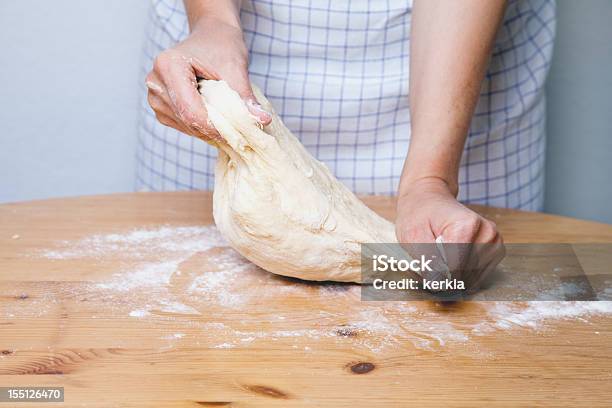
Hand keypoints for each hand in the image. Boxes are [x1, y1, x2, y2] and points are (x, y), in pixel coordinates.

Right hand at [145, 16, 270, 140]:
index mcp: (169, 66)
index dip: (215, 127)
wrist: (211, 35)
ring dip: (209, 129)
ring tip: (228, 119)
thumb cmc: (221, 45)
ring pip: (185, 126)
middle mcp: (155, 81)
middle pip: (187, 120)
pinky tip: (215, 116)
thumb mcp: (236, 68)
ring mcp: (155, 94)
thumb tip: (262, 121)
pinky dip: (201, 126)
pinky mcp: (160, 105)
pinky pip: (182, 125)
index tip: (239, 132)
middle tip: (240, 130)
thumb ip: (244, 97)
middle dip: (215, 129)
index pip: (191, 110)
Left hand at [395, 177, 504, 291]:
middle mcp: (487, 233)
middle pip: (464, 274)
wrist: (430, 200)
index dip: (436, 273)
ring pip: (471, 278)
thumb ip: (426, 260)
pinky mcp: (496, 250)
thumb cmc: (420, 215)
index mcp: (467, 226)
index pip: (454, 268)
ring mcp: (494, 242)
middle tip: (430, 257)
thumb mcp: (412, 235)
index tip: (424, 264)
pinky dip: (463, 273)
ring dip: (453, 275)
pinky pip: (478, 276)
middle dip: (444, 274)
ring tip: (441, 255)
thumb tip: (440, 284)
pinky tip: (453, 259)